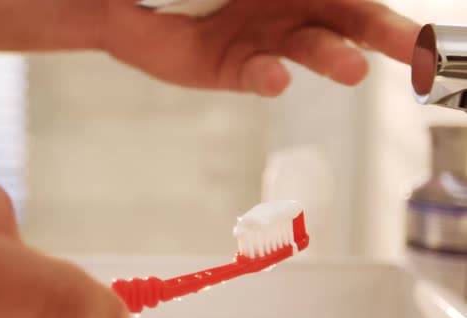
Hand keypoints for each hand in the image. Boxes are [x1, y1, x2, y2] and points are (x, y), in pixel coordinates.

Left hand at [102, 0, 420, 95]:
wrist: (134, 1)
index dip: (377, 10)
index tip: (412, 29)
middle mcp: (291, 11)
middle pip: (348, 21)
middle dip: (385, 34)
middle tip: (416, 50)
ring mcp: (264, 41)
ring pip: (308, 49)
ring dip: (333, 58)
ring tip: (354, 69)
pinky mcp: (233, 69)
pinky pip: (256, 75)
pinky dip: (268, 76)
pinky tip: (277, 77)